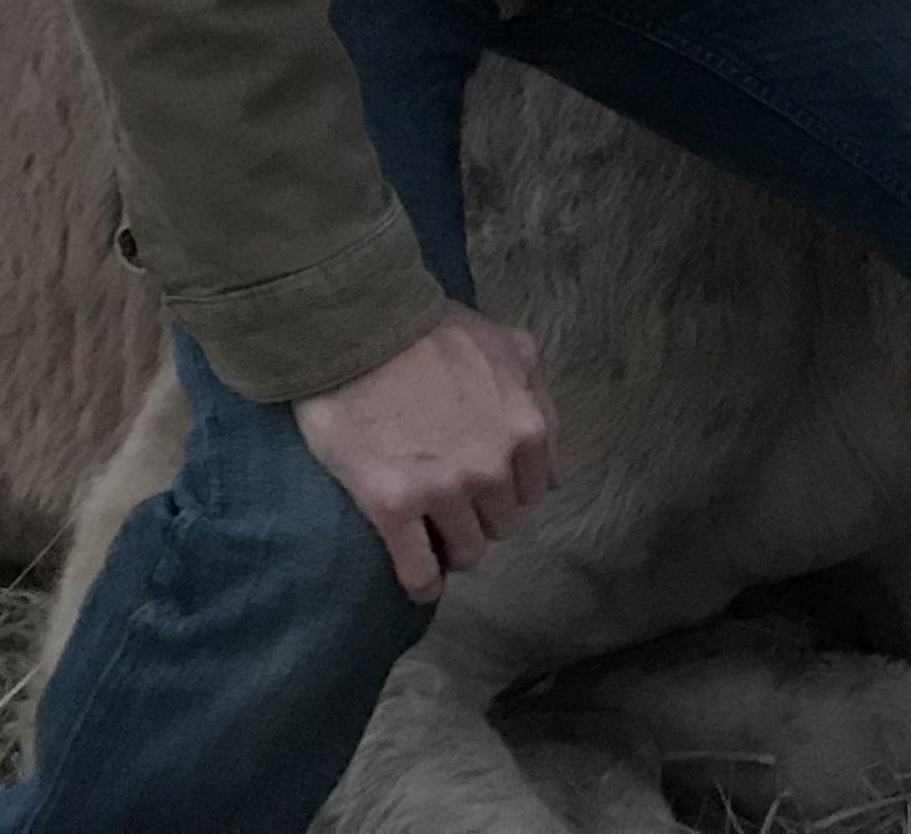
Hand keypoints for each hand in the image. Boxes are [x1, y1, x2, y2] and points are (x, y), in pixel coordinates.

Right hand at [294, 299, 559, 602]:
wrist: (360, 328)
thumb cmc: (432, 330)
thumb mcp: (509, 344)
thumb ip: (538, 397)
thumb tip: (550, 462)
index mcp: (524, 428)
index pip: (533, 490)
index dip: (507, 489)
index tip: (484, 485)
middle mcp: (491, 466)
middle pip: (500, 523)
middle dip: (481, 515)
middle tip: (452, 500)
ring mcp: (443, 490)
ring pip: (466, 551)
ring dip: (453, 548)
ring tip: (432, 533)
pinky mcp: (394, 507)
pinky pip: (419, 572)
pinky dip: (422, 582)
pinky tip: (419, 580)